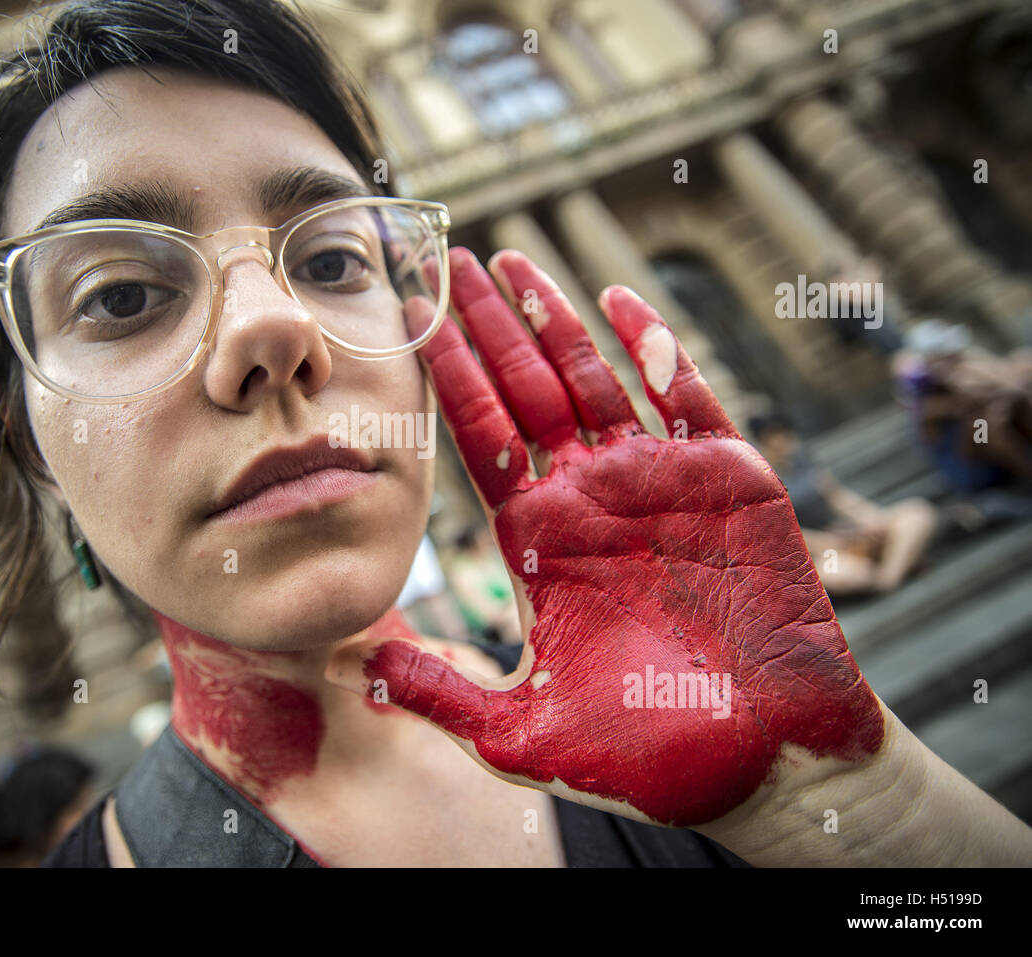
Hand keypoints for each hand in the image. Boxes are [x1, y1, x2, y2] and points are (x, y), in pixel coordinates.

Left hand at [329, 247, 884, 828]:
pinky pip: (687, 395)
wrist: (770, 766)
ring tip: (511, 260)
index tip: (404, 317)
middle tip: (448, 259)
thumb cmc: (651, 760)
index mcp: (539, 539)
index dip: (443, 375)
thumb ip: (442, 694)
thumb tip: (356, 669)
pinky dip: (654, 345)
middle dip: (486, 325)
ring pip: (594, 376)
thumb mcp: (523, 735)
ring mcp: (659, 480)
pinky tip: (615, 299)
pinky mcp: (731, 477)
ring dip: (554, 316)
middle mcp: (590, 496)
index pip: (477, 434)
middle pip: (524, 388)